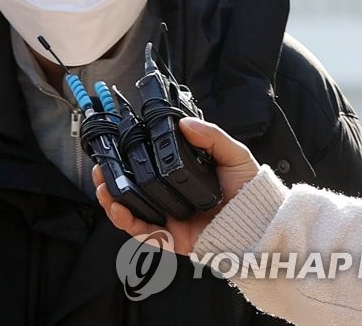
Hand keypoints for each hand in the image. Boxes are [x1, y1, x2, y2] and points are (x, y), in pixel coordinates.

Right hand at [93, 116, 259, 254]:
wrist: (263, 225)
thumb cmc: (251, 192)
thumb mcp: (233, 155)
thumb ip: (211, 136)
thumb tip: (185, 123)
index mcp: (181, 178)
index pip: (148, 167)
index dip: (127, 160)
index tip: (112, 149)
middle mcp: (172, 197)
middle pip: (133, 190)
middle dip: (110, 180)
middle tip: (98, 170)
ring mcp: (170, 218)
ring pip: (131, 211)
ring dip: (112, 200)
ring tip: (102, 189)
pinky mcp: (173, 238)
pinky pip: (144, 233)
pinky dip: (128, 223)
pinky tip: (119, 211)